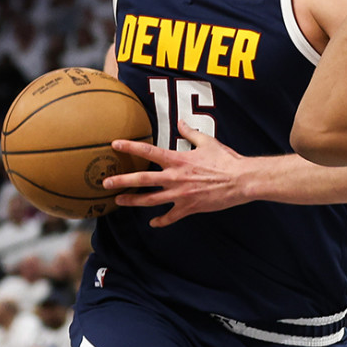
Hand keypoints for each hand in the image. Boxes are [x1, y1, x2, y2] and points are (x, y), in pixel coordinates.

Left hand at [103, 119, 251, 226]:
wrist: (240, 181)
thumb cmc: (225, 160)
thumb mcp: (207, 142)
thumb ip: (190, 133)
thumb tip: (181, 123)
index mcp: (178, 160)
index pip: (149, 152)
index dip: (130, 147)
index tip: (115, 144)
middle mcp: (175, 178)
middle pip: (142, 180)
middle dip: (122, 180)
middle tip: (105, 182)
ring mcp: (180, 195)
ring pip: (150, 200)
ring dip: (133, 201)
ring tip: (119, 201)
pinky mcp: (189, 208)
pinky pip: (170, 217)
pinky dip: (161, 221)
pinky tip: (153, 223)